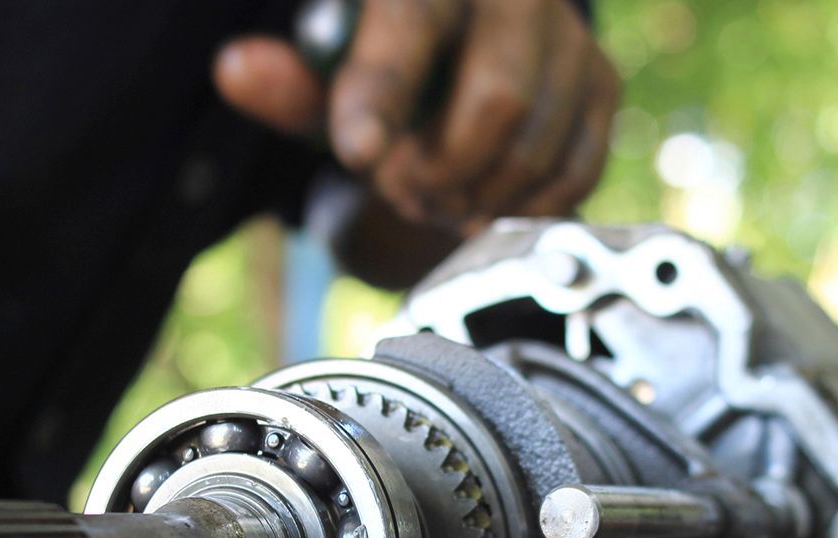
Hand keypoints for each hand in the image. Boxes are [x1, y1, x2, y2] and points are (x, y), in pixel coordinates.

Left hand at [214, 0, 619, 235]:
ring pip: (536, 147)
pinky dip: (523, 207)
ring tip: (437, 196)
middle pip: (496, 102)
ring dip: (476, 197)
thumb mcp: (328, 75)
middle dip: (441, 169)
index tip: (360, 154)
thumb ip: (288, 81)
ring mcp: (568, 37)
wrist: (466, 58)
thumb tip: (236, 69)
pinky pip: (574, 172)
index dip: (382, 97)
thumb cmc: (389, 69)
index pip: (410, 30)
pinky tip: (483, 200)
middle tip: (402, 189)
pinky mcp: (601, 82)